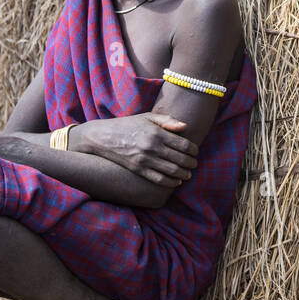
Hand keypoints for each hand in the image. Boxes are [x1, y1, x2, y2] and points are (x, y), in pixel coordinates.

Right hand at [70, 113, 197, 185]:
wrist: (103, 137)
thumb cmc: (127, 125)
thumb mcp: (147, 117)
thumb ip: (167, 120)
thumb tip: (185, 126)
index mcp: (156, 132)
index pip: (183, 144)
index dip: (193, 150)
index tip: (195, 151)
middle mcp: (152, 146)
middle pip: (180, 158)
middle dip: (191, 163)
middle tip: (195, 164)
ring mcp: (144, 159)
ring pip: (172, 170)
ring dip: (184, 173)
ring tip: (188, 174)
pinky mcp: (138, 169)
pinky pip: (158, 179)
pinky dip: (170, 182)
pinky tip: (176, 181)